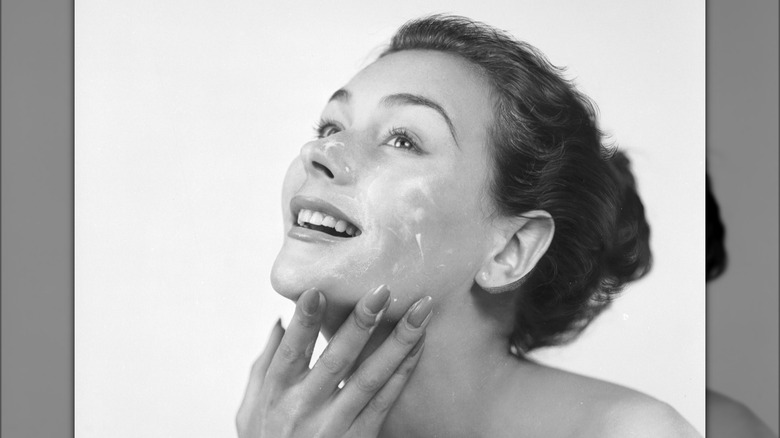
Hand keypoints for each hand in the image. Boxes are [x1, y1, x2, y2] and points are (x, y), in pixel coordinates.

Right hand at [236, 285, 431, 436]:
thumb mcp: (249, 410)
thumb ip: (263, 365)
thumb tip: (279, 321)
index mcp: (276, 393)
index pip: (290, 352)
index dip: (304, 322)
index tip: (318, 290)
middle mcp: (304, 408)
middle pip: (336, 360)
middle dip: (360, 324)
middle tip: (383, 292)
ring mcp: (333, 426)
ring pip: (370, 378)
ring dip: (397, 342)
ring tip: (420, 313)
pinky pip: (385, 402)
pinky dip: (403, 372)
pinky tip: (418, 346)